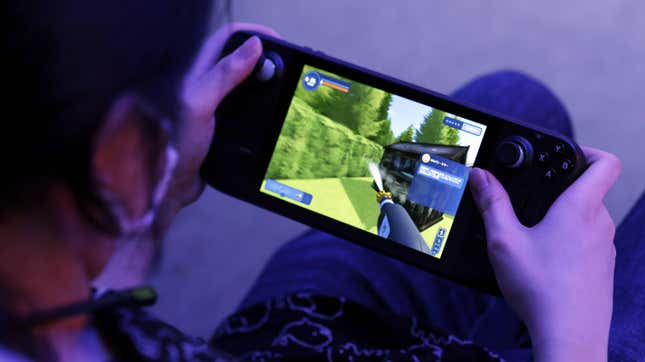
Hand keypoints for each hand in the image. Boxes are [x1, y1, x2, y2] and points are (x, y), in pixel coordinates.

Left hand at [165, 23, 279, 211]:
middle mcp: (206, 87)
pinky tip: (275, 118)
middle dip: (264, 62)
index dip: (251, 34)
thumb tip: (254, 46)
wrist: (169, 187)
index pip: (227, 40)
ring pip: (246, 89)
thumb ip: (224, 74)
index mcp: (196, 73)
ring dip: (266, 88)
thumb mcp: (198, 103)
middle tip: (288, 69)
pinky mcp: (223, 131)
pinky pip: (248, 114)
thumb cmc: (174, 144)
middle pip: (240, 62)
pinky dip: (263, 113)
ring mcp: (215, 110)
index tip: (277, 42)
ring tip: (287, 91)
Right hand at [469, 147, 620, 361]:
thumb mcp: (504, 240)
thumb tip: (481, 175)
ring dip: (564, 216)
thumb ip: (492, 203)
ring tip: (532, 233)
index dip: (586, 150)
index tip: (561, 156)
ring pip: (588, 216)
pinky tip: (544, 260)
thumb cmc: (541, 288)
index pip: (605, 161)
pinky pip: (588, 240)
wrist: (570, 334)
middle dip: (561, 188)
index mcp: (580, 208)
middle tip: (531, 198)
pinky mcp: (601, 267)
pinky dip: (568, 240)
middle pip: (590, 189)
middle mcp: (599, 223)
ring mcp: (604, 247)